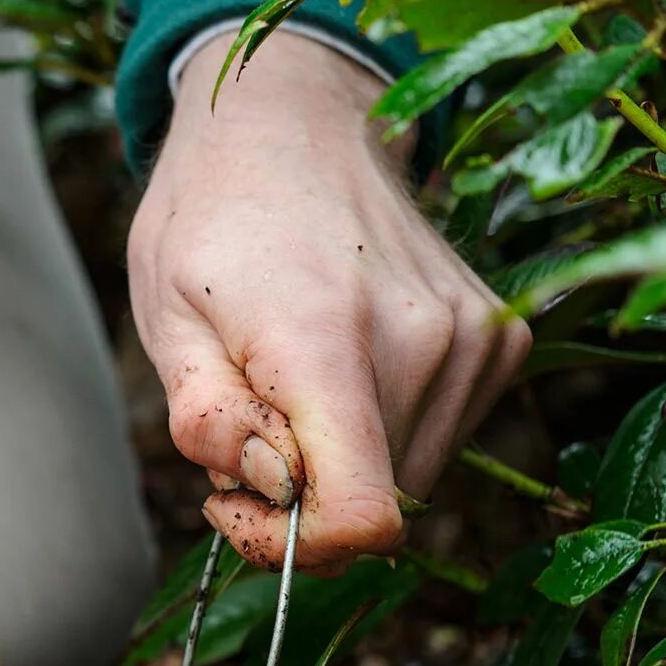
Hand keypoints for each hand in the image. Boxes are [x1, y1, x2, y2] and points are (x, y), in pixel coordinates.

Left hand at [130, 32, 530, 570]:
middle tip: (241, 429)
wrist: (292, 120)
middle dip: (300, 496)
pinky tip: (341, 362)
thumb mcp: (165, 317)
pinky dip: (385, 426)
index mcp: (326, 338)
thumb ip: (208, 418)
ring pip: (408, 475)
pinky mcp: (501, 335)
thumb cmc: (211, 220)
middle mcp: (422, 340)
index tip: (236, 504)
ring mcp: (474, 336)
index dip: (295, 546)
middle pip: (376, 505)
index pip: (362, 515)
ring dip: (341, 460)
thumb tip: (276, 489)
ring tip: (286, 383)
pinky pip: (439, 434)